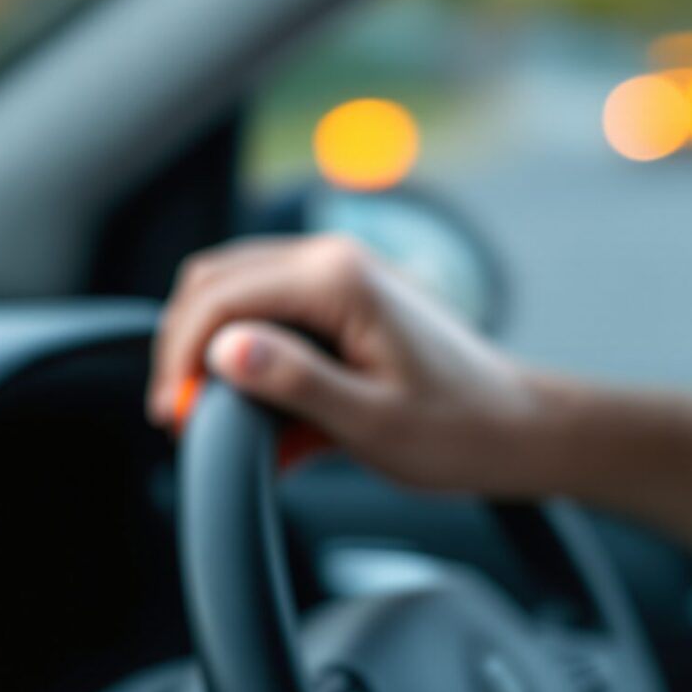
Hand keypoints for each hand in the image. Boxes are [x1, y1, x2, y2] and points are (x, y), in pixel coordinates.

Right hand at [149, 234, 574, 496]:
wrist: (516, 428)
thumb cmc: (457, 430)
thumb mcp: (371, 423)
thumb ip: (295, 384)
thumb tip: (224, 351)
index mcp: (337, 279)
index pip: (219, 296)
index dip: (181, 357)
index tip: (175, 416)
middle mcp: (333, 260)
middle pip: (216, 282)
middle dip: (185, 348)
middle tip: (182, 418)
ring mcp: (339, 276)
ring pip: (237, 295)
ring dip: (212, 352)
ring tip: (210, 420)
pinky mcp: (344, 303)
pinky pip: (271, 316)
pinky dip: (248, 360)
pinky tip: (260, 422)